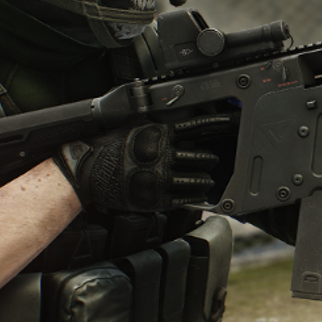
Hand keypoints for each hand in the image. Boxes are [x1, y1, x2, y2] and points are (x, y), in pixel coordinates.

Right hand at [54, 114, 232, 212]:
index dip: (219, 124)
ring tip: (208, 179)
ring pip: (197, 179)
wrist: (87, 170)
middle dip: (212, 159)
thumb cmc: (110, 147)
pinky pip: (184, 198)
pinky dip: (195, 196)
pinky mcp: (155, 198)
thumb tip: (184, 124)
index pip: (197, 127)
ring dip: (207, 180)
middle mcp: (161, 154)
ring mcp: (158, 177)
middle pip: (201, 156)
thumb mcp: (136, 127)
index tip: (233, 123)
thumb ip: (160, 127)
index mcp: (158, 133)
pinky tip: (198, 194)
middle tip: (215, 159)